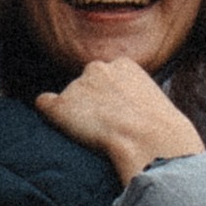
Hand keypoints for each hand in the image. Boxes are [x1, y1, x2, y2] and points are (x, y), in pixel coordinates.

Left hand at [33, 60, 205, 191]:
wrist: (149, 141)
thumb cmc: (161, 130)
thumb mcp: (156, 101)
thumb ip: (137, 96)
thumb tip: (133, 111)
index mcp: (123, 64)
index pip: (107, 75)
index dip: (110, 96)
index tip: (117, 113)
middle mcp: (97, 69)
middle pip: (86, 83)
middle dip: (90, 100)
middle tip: (104, 125)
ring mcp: (78, 86)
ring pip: (70, 98)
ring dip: (77, 113)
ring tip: (94, 135)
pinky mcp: (61, 106)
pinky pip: (44, 103)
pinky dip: (48, 113)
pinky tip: (59, 126)